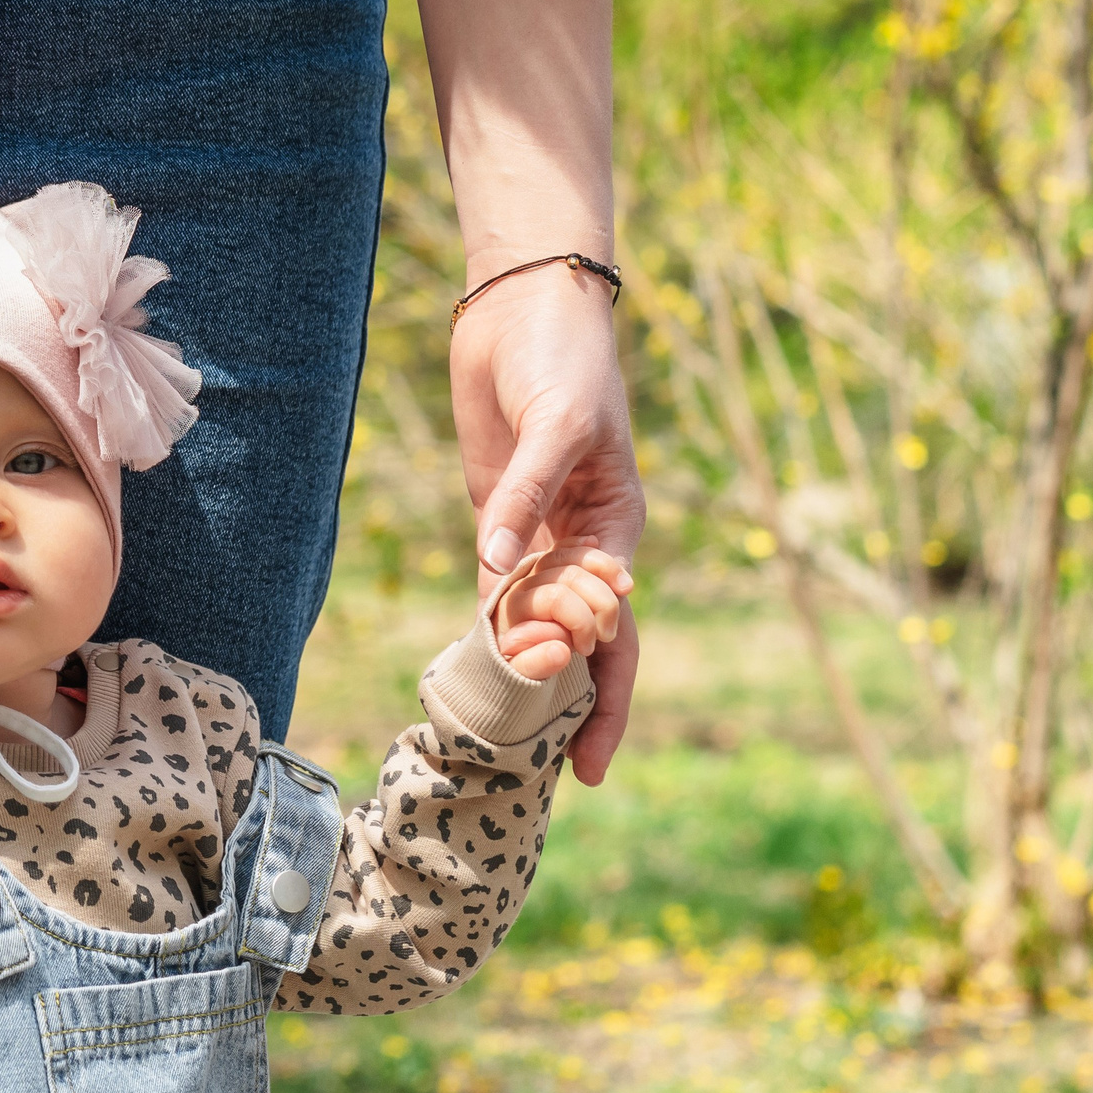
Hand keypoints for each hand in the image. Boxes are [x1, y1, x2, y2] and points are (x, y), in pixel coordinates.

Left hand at [450, 265, 645, 782]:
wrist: (527, 311)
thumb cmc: (565, 360)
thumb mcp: (558, 424)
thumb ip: (525, 495)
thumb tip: (497, 566)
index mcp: (616, 532)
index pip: (616, 633)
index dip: (605, 698)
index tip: (589, 763)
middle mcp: (581, 545)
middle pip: (578, 645)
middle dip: (567, 710)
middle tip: (547, 781)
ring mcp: (538, 534)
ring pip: (531, 622)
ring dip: (521, 675)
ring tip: (505, 745)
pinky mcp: (496, 516)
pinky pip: (494, 586)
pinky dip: (486, 628)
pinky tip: (475, 675)